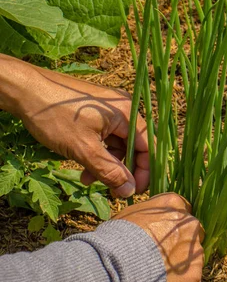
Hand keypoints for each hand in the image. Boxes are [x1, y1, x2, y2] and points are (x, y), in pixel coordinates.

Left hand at [0, 54, 148, 197]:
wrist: (23, 89)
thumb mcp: (83, 149)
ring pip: (119, 144)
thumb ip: (109, 171)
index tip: (133, 191)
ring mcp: (110, 108)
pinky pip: (107, 136)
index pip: (148, 147)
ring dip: (108, 165)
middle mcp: (124, 108)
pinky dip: (98, 153)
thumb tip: (129, 191)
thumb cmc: (53, 115)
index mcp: (127, 113)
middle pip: (135, 146)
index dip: (144, 172)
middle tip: (112, 191)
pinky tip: (84, 166)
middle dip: (122, 171)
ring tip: (88, 180)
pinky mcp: (98, 111)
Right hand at [113, 193, 204, 281]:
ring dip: (181, 262)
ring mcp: (194, 249)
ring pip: (194, 255)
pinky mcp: (195, 273)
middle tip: (161, 254)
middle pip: (193, 232)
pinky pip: (191, 277)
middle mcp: (190, 223)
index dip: (172, 224)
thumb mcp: (130, 214)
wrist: (117, 266)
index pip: (183, 210)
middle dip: (181, 241)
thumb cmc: (116, 238)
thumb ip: (151, 213)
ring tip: (160, 273)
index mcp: (174, 205)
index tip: (162, 234)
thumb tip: (152, 220)